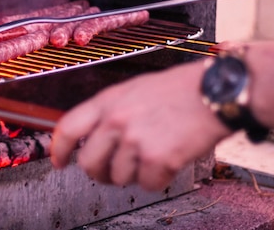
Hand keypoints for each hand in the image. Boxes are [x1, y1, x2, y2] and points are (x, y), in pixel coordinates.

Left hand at [50, 61, 230, 190]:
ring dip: (134, 174)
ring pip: (118, 177)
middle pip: (88, 163)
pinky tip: (169, 159)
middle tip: (113, 171)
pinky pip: (146, 184)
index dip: (60, 150)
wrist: (214, 91)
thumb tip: (96, 136)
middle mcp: (116, 120)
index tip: (60, 161)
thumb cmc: (180, 89)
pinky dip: (158, 179)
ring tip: (152, 155)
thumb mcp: (135, 89)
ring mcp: (134, 140)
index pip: (68, 128)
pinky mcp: (156, 159)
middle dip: (99, 173)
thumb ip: (112, 111)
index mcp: (107, 101)